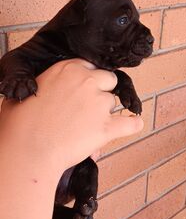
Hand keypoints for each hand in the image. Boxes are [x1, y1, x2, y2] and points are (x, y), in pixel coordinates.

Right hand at [0, 59, 142, 177]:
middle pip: (108, 79)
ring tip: (89, 127)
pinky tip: (133, 124)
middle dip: (102, 90)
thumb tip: (42, 93)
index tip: (83, 88)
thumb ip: (40, 87)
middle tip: (89, 106)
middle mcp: (87, 82)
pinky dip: (132, 125)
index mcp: (67, 69)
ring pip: (113, 103)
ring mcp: (99, 104)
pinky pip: (130, 123)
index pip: (89, 66)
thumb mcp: (24, 94)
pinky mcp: (107, 127)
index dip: (87, 79)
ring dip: (106, 113)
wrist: (28, 152)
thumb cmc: (19, 126)